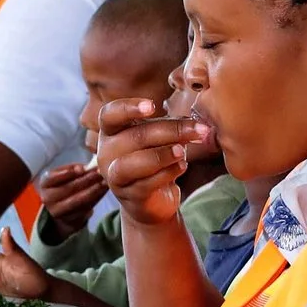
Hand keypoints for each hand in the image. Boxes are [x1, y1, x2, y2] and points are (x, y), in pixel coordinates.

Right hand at [33, 161, 105, 237]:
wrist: (62, 209)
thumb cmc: (64, 184)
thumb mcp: (64, 175)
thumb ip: (73, 169)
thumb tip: (85, 168)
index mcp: (45, 184)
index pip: (52, 178)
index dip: (67, 173)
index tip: (82, 168)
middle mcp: (48, 198)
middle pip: (68, 188)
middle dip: (86, 179)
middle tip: (100, 172)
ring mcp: (58, 211)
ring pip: (78, 200)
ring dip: (94, 190)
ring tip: (105, 181)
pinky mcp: (70, 219)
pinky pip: (85, 208)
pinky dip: (96, 198)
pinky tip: (104, 190)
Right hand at [95, 99, 210, 226]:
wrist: (152, 200)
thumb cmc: (153, 161)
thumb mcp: (159, 139)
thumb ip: (171, 126)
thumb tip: (194, 122)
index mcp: (111, 132)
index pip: (110, 114)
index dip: (129, 108)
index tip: (152, 106)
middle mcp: (107, 152)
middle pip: (135, 136)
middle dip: (171, 131)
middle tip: (200, 129)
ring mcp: (114, 176)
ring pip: (134, 162)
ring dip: (163, 154)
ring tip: (183, 151)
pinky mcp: (129, 196)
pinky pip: (146, 183)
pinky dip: (167, 173)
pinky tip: (182, 166)